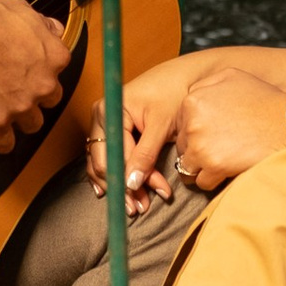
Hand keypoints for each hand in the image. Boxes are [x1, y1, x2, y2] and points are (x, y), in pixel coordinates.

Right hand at [0, 0, 74, 153]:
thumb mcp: (23, 9)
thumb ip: (42, 24)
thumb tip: (53, 29)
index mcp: (55, 58)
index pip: (58, 74)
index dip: (42, 73)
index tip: (29, 70)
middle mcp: (44, 85)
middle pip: (49, 102)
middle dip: (35, 97)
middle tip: (15, 89)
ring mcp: (21, 106)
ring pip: (32, 125)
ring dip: (20, 119)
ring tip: (4, 110)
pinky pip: (5, 144)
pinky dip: (0, 142)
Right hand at [88, 54, 196, 217]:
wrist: (183, 77)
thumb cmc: (174, 94)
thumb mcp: (162, 125)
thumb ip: (146, 155)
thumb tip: (131, 184)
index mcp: (111, 110)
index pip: (114, 154)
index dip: (127, 179)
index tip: (140, 201)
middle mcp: (102, 116)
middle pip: (104, 161)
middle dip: (122, 186)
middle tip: (138, 208)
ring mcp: (105, 123)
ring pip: (103, 162)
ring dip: (119, 185)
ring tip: (136, 205)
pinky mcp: (113, 130)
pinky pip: (107, 157)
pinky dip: (115, 175)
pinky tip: (117, 192)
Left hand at [172, 60, 285, 191]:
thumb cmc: (263, 99)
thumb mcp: (231, 76)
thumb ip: (204, 85)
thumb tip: (191, 97)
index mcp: (192, 100)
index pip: (180, 125)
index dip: (196, 132)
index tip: (212, 134)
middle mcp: (192, 122)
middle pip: (182, 146)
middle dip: (197, 150)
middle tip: (221, 147)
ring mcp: (201, 146)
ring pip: (187, 167)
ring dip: (203, 167)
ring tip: (223, 161)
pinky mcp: (214, 165)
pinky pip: (202, 182)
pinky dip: (214, 180)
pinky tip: (229, 169)